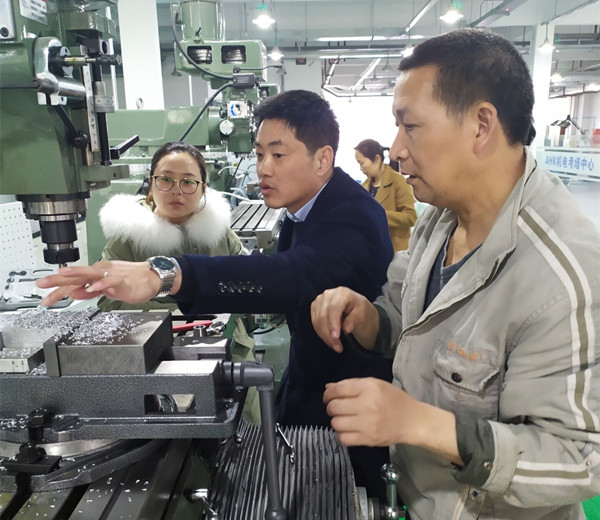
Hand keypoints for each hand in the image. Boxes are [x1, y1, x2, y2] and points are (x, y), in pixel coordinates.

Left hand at [35, 261, 160, 306]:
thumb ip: (90, 291)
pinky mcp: (122, 280)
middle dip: (58, 279)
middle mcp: (100, 272)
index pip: (72, 281)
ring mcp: (110, 274)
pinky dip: (101, 284)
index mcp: (95, 274)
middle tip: (41, 283)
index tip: (44, 297)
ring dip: (76, 274)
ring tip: (63, 274)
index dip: (57, 288)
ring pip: (90, 273)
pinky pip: (110, 281)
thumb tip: (74, 294)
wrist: (153, 278)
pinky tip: (94, 287)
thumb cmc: (131, 282)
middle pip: (76, 275)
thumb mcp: (106, 290)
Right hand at [311, 287, 378, 352]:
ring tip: (336, 347)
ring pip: (317, 320)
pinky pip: (314, 322)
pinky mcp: (315, 307)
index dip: (333, 323)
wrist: (356, 308)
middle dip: (328, 333)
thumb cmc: (360, 310)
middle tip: (338, 348)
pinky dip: (321, 333)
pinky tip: (329, 340)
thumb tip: (346, 328)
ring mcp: (320, 300)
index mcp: (342, 293)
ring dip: (325, 336)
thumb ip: (354, 320)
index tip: (336, 337)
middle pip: (323, 315)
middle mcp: (328, 294)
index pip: (334, 308)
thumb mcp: (362, 314)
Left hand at [323, 378, 412, 446]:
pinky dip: (341, 435)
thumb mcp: (375, 384)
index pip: (338, 390)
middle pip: (334, 407)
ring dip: (336, 421)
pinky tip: (347, 430)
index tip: (328, 397)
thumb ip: (351, 385)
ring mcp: (367, 424)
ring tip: (343, 419)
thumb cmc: (393, 399)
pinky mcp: (368, 439)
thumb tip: (328, 388)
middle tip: (337, 408)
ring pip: (336, 424)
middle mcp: (367, 405)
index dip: (328, 394)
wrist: (412, 421)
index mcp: (369, 388)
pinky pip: (343, 439)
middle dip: (331, 407)